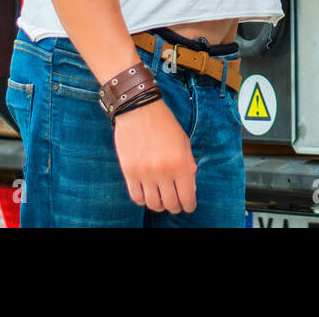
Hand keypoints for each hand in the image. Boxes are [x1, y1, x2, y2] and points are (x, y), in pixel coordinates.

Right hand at [113, 98, 197, 213]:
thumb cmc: (165, 124)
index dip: (189, 206)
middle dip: (175, 207)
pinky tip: (148, 194)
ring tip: (162, 199)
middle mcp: (163, 171)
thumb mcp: (184, 142)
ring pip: (153, 204)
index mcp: (181, 163)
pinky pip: (136, 197)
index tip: (189, 206)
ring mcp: (145, 173)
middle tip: (176, 204)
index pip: (187, 197)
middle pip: (171, 204)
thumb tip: (190, 188)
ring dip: (159, 205)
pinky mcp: (129, 172)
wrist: (139, 110)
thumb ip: (188, 166)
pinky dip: (143, 200)